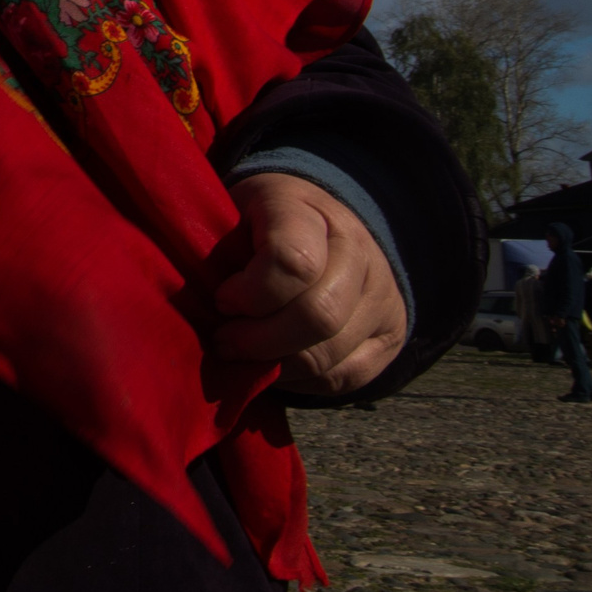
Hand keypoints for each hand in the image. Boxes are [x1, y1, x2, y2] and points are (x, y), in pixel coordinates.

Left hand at [211, 173, 406, 395]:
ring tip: (243, 356)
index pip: (292, 261)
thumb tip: (200, 307)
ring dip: (275, 366)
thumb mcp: (229, 213)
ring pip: (330, 355)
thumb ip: (216, 249)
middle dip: (259, 341)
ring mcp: (382, 295)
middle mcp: (358, 251)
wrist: (320, 222)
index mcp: (308, 210)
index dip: (250, 293)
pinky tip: (274, 365)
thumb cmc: (255, 222)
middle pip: (318, 316)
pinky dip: (300, 381)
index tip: (221, 299)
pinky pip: (344, 378)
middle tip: (224, 342)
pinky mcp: (390, 336)